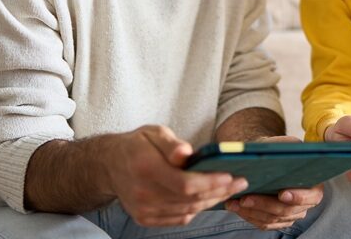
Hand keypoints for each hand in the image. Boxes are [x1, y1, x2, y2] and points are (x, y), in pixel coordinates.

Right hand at [105, 125, 247, 226]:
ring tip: (229, 189)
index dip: (211, 183)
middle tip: (240, 182)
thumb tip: (188, 153)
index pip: (185, 184)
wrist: (109, 165)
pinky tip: (208, 198)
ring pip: (187, 211)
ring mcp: (143, 210)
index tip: (232, 176)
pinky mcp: (145, 218)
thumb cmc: (137, 145)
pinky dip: (197, 209)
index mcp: (145, 168)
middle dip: (219, 191)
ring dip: (212, 201)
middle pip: (190, 200)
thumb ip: (171, 144)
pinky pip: (179, 218)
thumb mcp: (154, 133)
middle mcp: (143, 193)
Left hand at [226, 135, 323, 229]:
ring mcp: (291, 214)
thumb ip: (289, 147)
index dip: (298, 197)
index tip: (282, 194)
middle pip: (287, 211)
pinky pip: (263, 223)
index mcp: (314, 184)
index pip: (312, 196)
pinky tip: (235, 207)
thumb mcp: (286, 144)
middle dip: (264, 205)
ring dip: (252, 211)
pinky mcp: (276, 221)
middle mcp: (305, 203)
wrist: (265, 159)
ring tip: (235, 202)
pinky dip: (248, 215)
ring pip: (272, 219)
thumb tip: (285, 153)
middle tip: (246, 198)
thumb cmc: (277, 150)